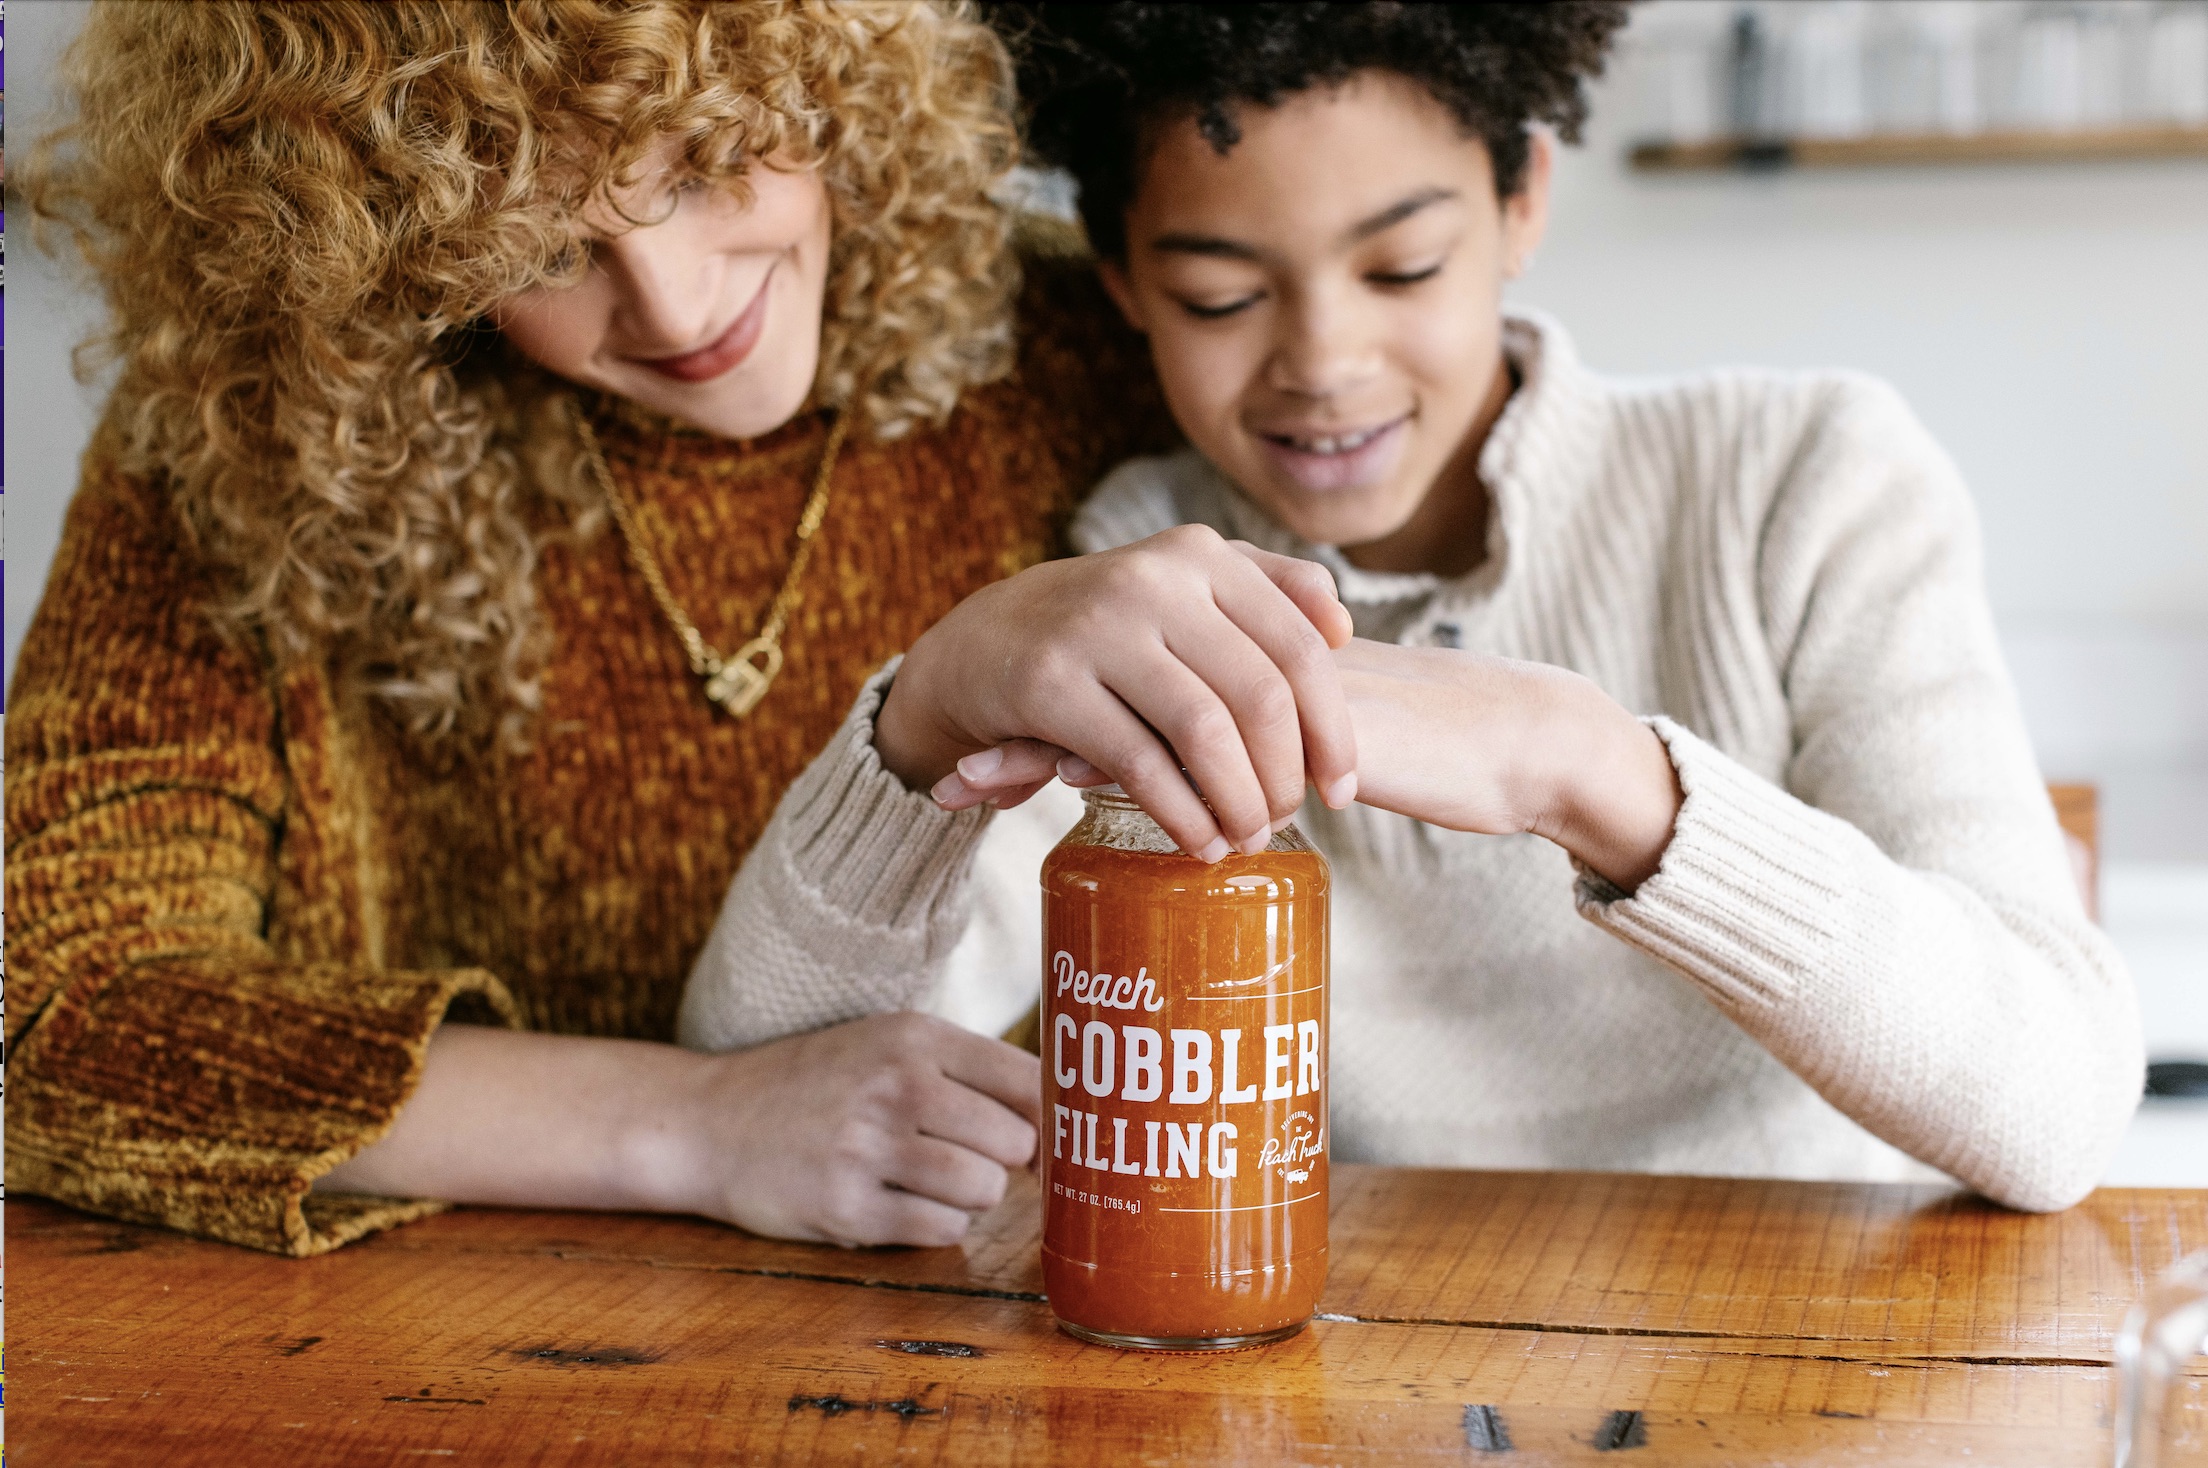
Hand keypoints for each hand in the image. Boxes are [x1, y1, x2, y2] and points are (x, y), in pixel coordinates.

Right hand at [687, 1012, 1040, 1247]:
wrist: (710, 1121)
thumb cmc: (816, 1082)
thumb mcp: (886, 1043)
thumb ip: (967, 1070)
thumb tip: (1061, 1122)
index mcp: (915, 1037)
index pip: (1030, 1080)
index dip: (1051, 1117)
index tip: (1044, 1135)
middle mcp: (896, 1086)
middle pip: (1016, 1143)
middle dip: (1004, 1160)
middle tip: (966, 1156)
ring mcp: (869, 1148)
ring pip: (985, 1191)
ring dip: (969, 1196)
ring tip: (927, 1178)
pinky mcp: (847, 1208)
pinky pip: (941, 1230)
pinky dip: (934, 1225)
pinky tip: (899, 1202)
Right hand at [875, 526, 1359, 860]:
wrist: (985, 639)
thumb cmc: (1111, 627)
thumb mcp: (1184, 584)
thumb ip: (1269, 588)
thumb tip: (1343, 626)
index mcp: (1200, 556)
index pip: (1299, 648)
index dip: (1333, 728)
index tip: (1343, 790)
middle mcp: (1153, 579)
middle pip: (1259, 696)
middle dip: (1284, 775)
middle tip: (1286, 821)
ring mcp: (1098, 627)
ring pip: (1203, 731)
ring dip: (1236, 801)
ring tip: (1246, 838)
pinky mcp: (1049, 681)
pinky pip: (1138, 763)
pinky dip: (1181, 813)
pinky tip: (1198, 841)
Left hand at [940, 637, 1680, 887]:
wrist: (1511, 743)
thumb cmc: (1414, 752)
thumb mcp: (1313, 747)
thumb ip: (1249, 748)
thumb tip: (1184, 785)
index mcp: (1235, 660)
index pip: (1121, 674)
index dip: (1049, 709)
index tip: (977, 754)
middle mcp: (1242, 656)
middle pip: (1106, 683)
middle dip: (1025, 727)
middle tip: (952, 776)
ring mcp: (1269, 680)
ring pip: (1135, 707)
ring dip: (1051, 745)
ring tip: (978, 783)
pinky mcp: (1301, 715)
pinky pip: (1201, 735)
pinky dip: (1133, 756)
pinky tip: (1080, 776)